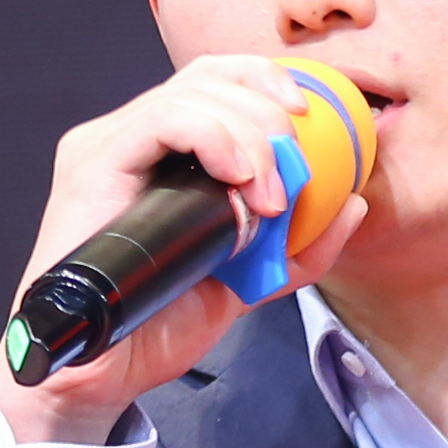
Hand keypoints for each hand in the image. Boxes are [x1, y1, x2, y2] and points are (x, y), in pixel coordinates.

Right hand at [0, 56, 371, 445]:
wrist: (104, 370)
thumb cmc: (159, 322)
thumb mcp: (250, 279)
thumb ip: (299, 246)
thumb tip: (354, 206)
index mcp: (163, 151)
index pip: (215, 81)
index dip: (266, 82)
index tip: (310, 119)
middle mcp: (132, 137)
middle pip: (209, 77)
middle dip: (267, 113)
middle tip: (295, 174)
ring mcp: (108, 145)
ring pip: (191, 93)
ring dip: (249, 136)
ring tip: (270, 197)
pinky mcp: (93, 163)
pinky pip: (162, 119)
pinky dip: (214, 138)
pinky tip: (241, 180)